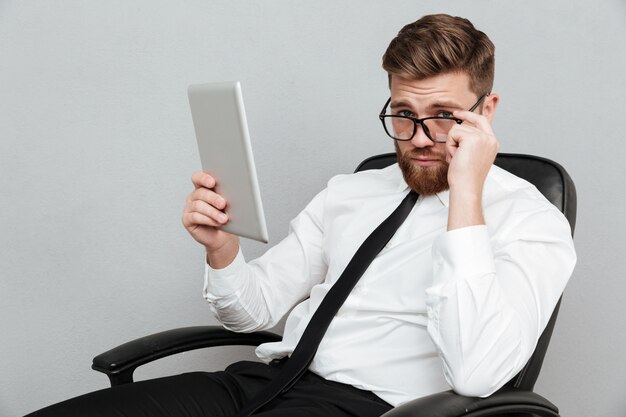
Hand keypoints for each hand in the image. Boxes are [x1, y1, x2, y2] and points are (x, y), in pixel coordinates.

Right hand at [182, 172, 238, 264]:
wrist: (224, 236)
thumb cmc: (227, 218)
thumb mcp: (229, 205)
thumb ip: (229, 196)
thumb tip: (237, 192)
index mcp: (203, 188)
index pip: (198, 178)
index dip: (203, 178)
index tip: (212, 182)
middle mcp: (194, 196)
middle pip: (200, 192)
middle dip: (213, 198)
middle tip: (223, 204)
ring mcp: (189, 207)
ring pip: (198, 205)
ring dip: (213, 212)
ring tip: (224, 218)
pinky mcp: (187, 219)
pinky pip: (195, 217)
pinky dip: (208, 219)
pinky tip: (217, 222)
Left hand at [444, 110, 498, 230]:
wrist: (466, 187)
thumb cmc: (466, 176)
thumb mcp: (471, 155)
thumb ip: (470, 142)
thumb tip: (458, 128)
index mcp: (492, 143)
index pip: (482, 121)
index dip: (469, 116)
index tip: (458, 113)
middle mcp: (490, 139)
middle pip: (469, 122)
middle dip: (458, 129)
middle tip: (454, 116)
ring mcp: (482, 138)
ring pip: (457, 129)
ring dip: (452, 144)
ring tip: (457, 158)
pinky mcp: (472, 139)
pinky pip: (453, 134)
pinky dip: (450, 146)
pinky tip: (455, 157)